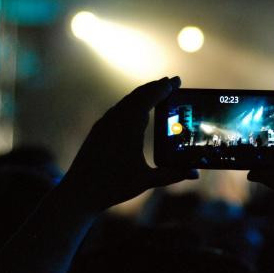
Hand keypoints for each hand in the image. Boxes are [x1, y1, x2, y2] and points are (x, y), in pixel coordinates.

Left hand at [59, 76, 197, 213]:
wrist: (78, 192)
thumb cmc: (112, 186)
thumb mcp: (146, 181)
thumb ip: (172, 175)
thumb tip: (195, 173)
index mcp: (129, 127)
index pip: (149, 98)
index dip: (164, 88)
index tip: (176, 81)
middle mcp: (115, 120)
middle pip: (138, 95)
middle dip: (156, 87)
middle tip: (171, 82)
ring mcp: (105, 123)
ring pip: (127, 101)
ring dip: (143, 94)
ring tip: (157, 92)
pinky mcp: (98, 129)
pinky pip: (117, 109)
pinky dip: (131, 103)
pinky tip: (135, 109)